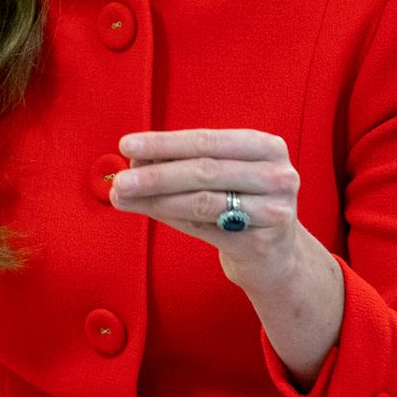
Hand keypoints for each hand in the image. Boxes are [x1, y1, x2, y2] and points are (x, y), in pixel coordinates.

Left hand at [110, 128, 300, 296]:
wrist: (277, 256)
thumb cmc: (243, 203)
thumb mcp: (224, 174)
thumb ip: (185, 163)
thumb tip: (134, 159)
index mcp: (267, 147)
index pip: (207, 140)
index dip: (165, 142)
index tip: (128, 145)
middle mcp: (277, 175)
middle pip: (204, 170)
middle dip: (156, 173)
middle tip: (119, 178)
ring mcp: (273, 211)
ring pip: (202, 201)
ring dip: (156, 198)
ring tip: (124, 196)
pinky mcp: (261, 244)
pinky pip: (204, 228)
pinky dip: (170, 216)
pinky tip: (146, 210)